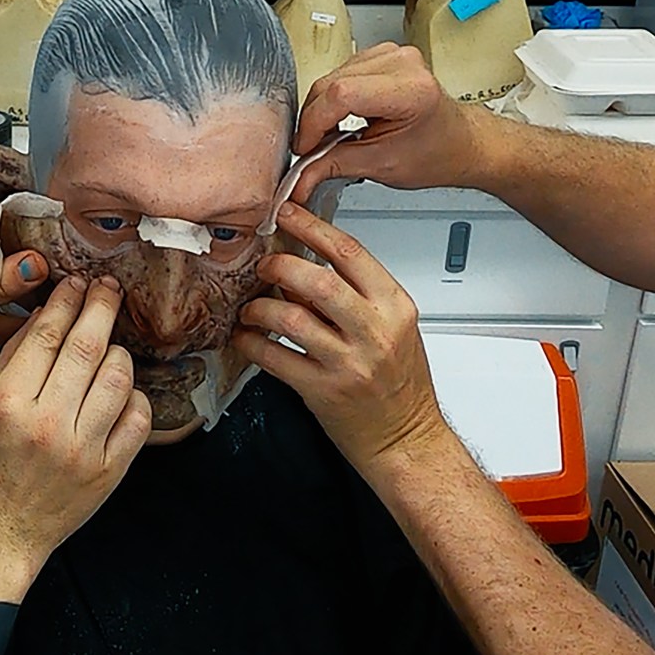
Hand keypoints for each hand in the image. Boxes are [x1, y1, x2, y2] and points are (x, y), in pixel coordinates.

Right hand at [0, 277, 150, 605]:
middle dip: (101, 307)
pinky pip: (137, 418)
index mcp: (8, 404)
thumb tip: (44, 316)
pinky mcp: (110, 471)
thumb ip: (11, 362)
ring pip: (119, 377)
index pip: (45, 335)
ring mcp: (85, 449)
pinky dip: (134, 395)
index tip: (76, 282)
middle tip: (109, 287)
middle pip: (87, 347)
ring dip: (118, 351)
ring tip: (110, 344)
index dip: (65, 301)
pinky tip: (120, 390)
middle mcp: (49, 424)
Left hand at [228, 203, 452, 475]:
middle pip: (316, 280)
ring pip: (289, 317)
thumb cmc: (401, 385)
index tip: (287, 215)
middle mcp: (374, 332)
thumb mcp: (394, 329)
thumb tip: (304, 269)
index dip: (311, 227)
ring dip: (259, 307)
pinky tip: (247, 338)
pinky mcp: (323, 391)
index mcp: (395, 307)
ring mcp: (348, 363)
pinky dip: (251, 343)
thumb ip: (356, 297)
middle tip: (263, 266)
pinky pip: (274, 358)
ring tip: (252, 309)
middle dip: (279, 266)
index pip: (350, 253)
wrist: (407, 439)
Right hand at [289, 44, 495, 204]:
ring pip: (332, 76)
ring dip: (322, 108)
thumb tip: (300, 175)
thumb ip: (335, 166)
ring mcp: (393, 55)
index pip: (342, 95)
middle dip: (314, 119)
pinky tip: (341, 118)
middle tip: (311, 148)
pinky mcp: (383, 55)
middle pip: (332, 83)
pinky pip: (341, 72)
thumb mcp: (384, 167)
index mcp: (411, 90)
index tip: (305, 147)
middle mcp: (403, 64)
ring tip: (330, 136)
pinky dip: (332, 98)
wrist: (460, 142)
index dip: (315, 123)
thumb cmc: (437, 153)